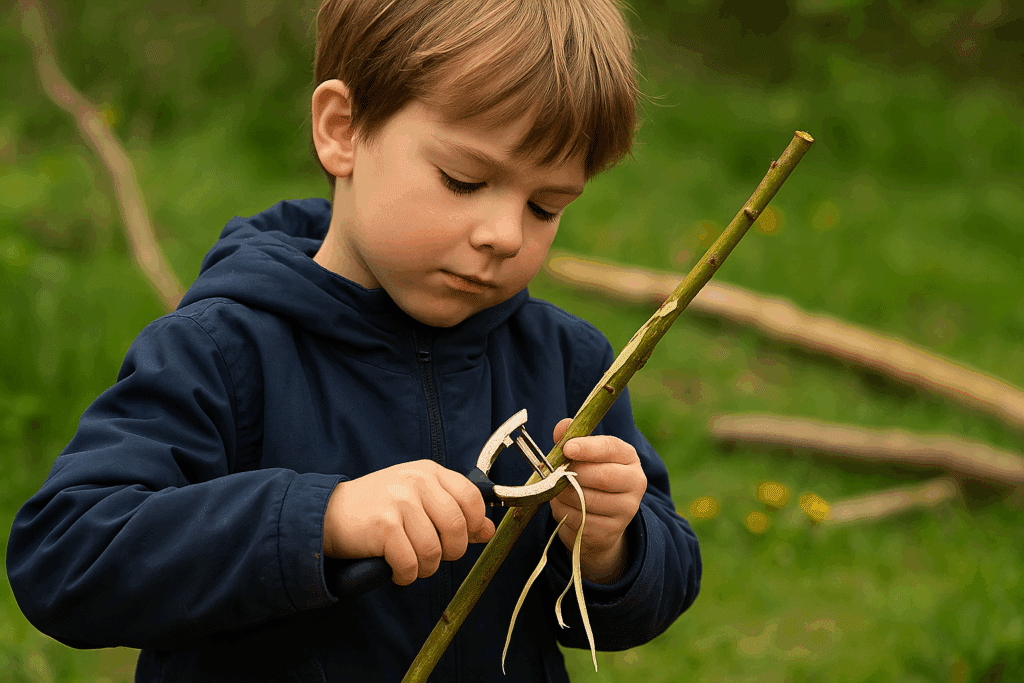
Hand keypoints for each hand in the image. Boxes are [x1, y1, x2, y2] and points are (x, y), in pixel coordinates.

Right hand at [323, 460, 494, 585]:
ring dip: (425, 567)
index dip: (474, 525)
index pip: (472, 498)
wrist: (328, 513)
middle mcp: (417, 482)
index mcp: (429, 471)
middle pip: (457, 528)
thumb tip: (488, 530)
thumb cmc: (376, 507)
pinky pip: (410, 563)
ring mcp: (400, 501)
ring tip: (411, 562)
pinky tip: (396, 569)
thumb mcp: (418, 498)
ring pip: (434, 550)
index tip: (464, 538)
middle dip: (450, 552)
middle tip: (433, 555)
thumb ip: (453, 510)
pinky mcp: (384, 525)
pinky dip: (406, 575)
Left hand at [549, 419, 645, 583]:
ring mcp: (627, 509)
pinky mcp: (612, 531)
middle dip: (572, 474)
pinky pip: (580, 520)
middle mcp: (635, 483)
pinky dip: (564, 512)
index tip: (568, 449)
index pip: (611, 448)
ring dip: (563, 494)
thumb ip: (572, 439)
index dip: (588, 448)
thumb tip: (563, 426)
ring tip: (556, 490)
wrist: (602, 521)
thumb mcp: (583, 457)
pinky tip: (563, 506)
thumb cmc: (589, 479)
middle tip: (555, 473)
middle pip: (601, 476)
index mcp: (629, 458)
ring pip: (587, 500)